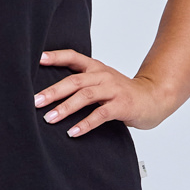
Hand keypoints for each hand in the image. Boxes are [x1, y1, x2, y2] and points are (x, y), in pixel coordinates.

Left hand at [34, 48, 171, 136]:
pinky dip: (85, 124)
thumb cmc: (122, 93)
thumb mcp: (101, 81)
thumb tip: (49, 93)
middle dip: (53, 91)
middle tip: (36, 101)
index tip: (37, 59)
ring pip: (85, 96)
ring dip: (65, 108)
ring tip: (49, 118)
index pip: (72, 56)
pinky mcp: (122, 106)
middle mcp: (103, 75)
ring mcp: (113, 90)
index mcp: (95, 67)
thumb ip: (82, 83)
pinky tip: (72, 132)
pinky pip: (100, 114)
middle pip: (74, 80)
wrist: (153, 98)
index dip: (55, 56)